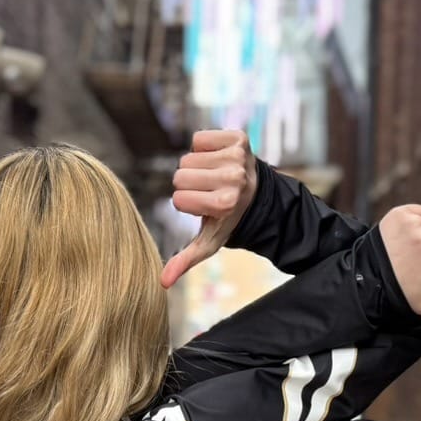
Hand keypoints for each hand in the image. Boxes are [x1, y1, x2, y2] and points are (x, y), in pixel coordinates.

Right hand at [161, 128, 257, 287]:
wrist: (258, 194)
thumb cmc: (227, 217)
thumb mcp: (209, 241)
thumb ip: (186, 259)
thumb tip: (162, 283)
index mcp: (224, 204)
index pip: (178, 199)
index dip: (187, 203)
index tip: (206, 206)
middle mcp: (234, 178)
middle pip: (180, 175)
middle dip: (189, 184)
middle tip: (209, 189)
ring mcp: (238, 156)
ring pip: (188, 157)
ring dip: (196, 167)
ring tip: (215, 175)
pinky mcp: (239, 138)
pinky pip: (199, 138)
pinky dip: (204, 148)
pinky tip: (218, 159)